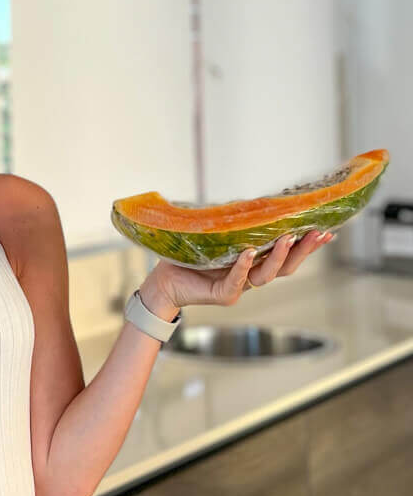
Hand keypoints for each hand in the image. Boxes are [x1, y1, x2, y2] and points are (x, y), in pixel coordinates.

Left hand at [148, 229, 335, 311]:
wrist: (166, 280)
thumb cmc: (191, 256)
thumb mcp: (219, 236)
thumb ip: (238, 226)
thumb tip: (257, 200)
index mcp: (255, 262)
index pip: (288, 255)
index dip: (308, 245)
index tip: (329, 231)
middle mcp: (251, 276)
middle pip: (286, 267)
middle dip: (305, 250)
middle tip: (320, 233)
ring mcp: (239, 286)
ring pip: (266, 275)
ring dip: (280, 256)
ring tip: (289, 238)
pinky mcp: (223, 295)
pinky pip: (237, 281)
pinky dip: (244, 266)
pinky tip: (250, 253)